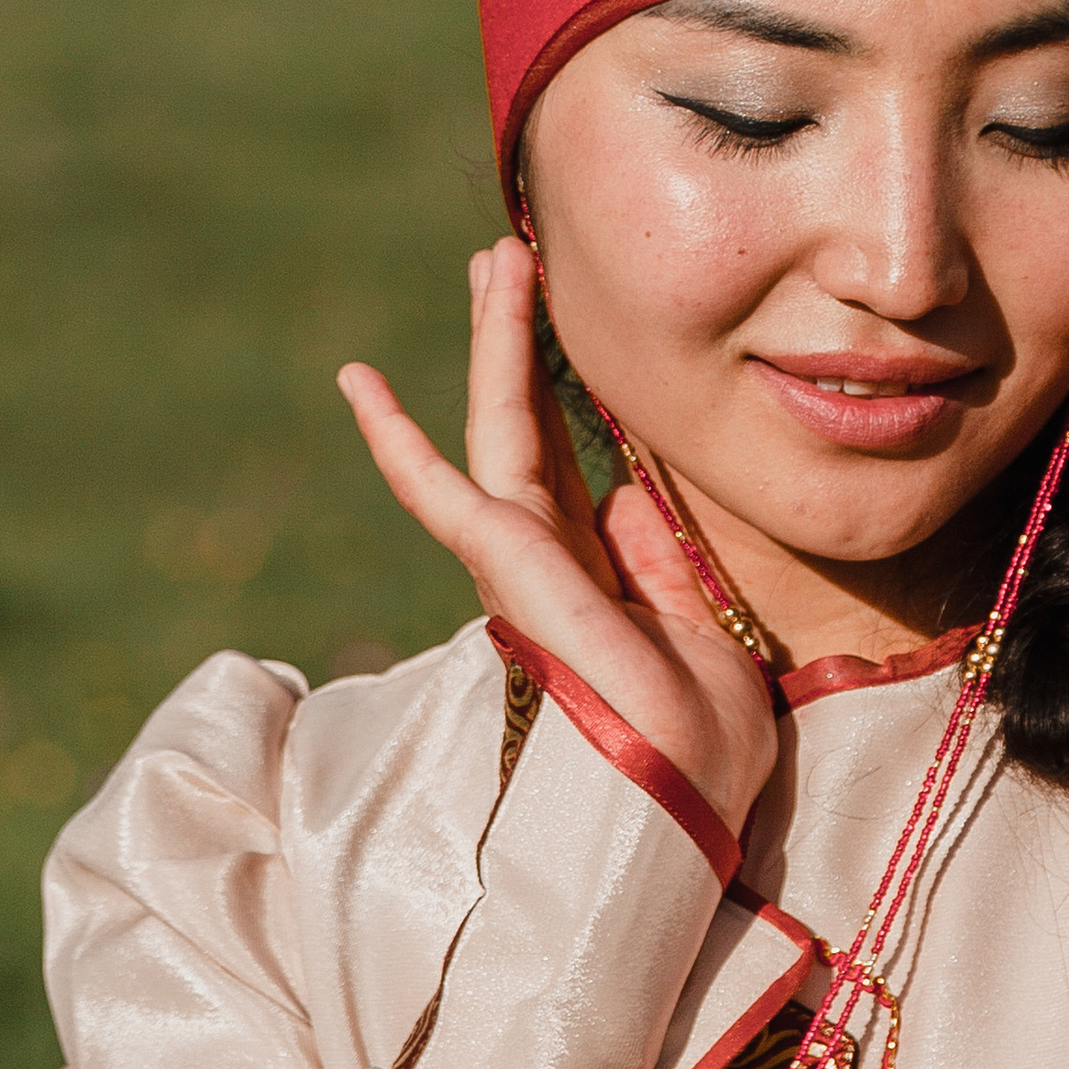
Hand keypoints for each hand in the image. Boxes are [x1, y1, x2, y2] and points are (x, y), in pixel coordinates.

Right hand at [339, 238, 775, 837]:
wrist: (690, 814)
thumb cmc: (703, 753)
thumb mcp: (702, 634)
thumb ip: (656, 567)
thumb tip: (625, 495)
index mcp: (599, 579)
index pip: (568, 471)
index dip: (555, 399)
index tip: (543, 332)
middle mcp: (554, 570)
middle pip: (525, 434)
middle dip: (514, 344)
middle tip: (505, 254)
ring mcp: (529, 576)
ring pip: (497, 440)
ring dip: (495, 348)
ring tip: (495, 259)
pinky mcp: (519, 585)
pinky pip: (459, 501)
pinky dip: (407, 448)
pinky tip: (366, 391)